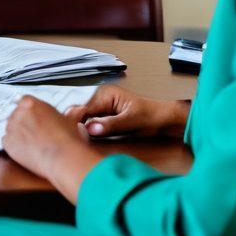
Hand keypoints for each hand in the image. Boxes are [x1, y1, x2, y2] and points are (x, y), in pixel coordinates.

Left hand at [2, 96, 101, 203]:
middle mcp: (18, 112)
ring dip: (20, 134)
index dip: (32, 113)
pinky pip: (7, 141)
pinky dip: (15, 146)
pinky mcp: (7, 142)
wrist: (62, 156)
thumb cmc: (66, 138)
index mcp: (30, 102)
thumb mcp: (68, 120)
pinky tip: (28, 150)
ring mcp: (11, 127)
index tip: (36, 120)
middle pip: (17, 115)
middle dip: (25, 123)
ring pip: (12, 128)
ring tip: (34, 143)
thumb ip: (64, 113)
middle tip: (37, 133)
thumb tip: (73, 111)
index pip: (25, 103)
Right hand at [63, 85, 190, 138]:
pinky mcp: (104, 116)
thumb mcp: (131, 122)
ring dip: (80, 129)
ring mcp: (101, 107)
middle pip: (79, 112)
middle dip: (74, 125)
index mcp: (105, 94)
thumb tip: (90, 128)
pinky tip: (85, 139)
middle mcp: (100, 98)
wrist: (166, 120)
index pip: (82, 108)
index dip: (74, 121)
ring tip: (76, 140)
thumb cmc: (152, 117)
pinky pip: (90, 122)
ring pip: (82, 118)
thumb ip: (110, 125)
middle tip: (71, 140)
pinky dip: (87, 131)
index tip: (69, 134)